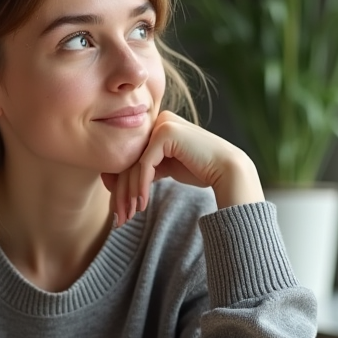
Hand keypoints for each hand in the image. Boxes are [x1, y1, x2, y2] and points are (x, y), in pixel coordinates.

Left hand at [102, 111, 263, 225]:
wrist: (228, 171)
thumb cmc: (200, 170)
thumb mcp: (165, 167)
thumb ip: (143, 168)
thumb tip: (109, 179)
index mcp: (156, 125)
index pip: (129, 156)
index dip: (119, 183)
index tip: (117, 207)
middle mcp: (157, 120)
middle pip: (128, 159)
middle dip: (121, 192)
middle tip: (119, 218)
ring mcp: (162, 124)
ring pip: (133, 164)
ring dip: (129, 194)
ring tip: (128, 216)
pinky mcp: (166, 132)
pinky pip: (144, 165)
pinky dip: (141, 187)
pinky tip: (142, 205)